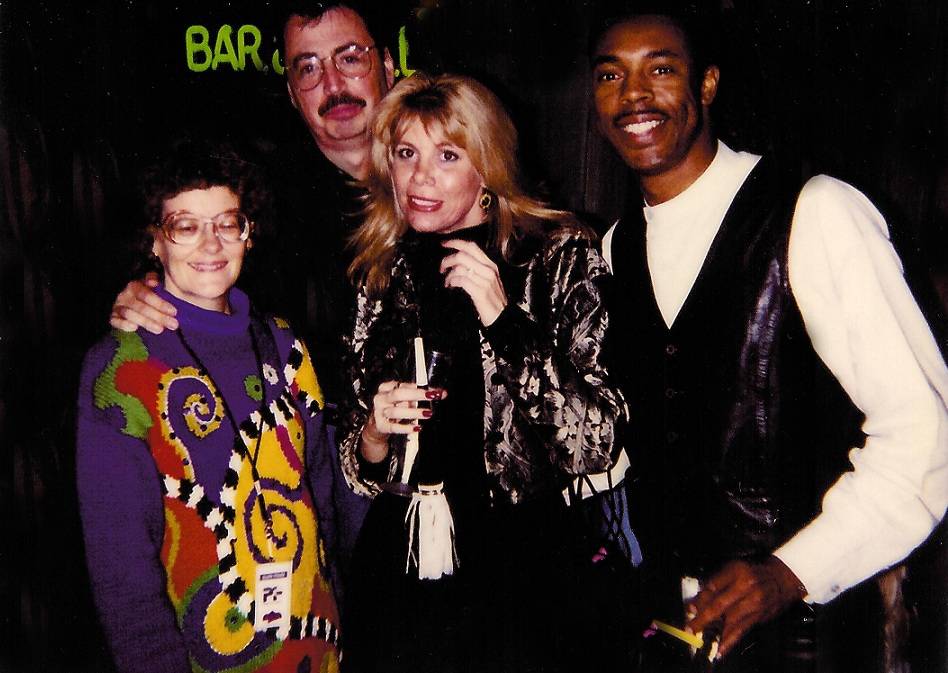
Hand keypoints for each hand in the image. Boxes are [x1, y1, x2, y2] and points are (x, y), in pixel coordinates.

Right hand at [109, 272, 177, 333]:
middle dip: (158, 316)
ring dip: (146, 322)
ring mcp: (118, 306)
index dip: (160, 303)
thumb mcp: (153, 286)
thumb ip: (155, 280)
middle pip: (140, 306)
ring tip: (160, 329)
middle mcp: (125, 295)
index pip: (146, 294)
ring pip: (129, 314)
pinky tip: (134, 328)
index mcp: (135, 286)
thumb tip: (153, 281)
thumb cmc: (149, 295)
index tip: (174, 312)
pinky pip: (115, 321)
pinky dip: (123, 324)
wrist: (134, 302)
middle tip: (173, 324)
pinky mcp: (113, 317)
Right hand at [360, 381, 444, 461]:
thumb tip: (441, 393)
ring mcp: (379, 412)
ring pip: (396, 411)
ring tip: (428, 413)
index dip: (420, 388)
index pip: (405, 385)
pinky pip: (393, 427)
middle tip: (432, 397)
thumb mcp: (405, 399)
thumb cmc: (394, 408)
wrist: (377, 426)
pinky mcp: (380, 425)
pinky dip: (406, 428)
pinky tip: (417, 427)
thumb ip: (422, 395)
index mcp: (386, 387)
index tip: (434, 391)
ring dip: (414, 412)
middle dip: (417, 395)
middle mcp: (381, 398)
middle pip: (398, 394)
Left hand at [440, 239, 506, 325]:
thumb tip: (458, 261)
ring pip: (460, 267)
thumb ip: (477, 268)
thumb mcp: (488, 279)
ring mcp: (485, 280)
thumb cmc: (493, 300)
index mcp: (490, 265)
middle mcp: (489, 270)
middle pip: (463, 255)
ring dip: (449, 274)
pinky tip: (451, 285)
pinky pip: (460, 280)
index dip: (456, 243)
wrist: (502, 317)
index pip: (472, 247)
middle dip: (448, 260)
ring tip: (447, 281)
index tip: (444, 244)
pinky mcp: (480, 291)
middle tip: (442, 267)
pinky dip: (452, 281)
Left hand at [687, 557, 805, 657]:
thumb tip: (700, 598)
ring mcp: (754, 604)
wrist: (781, 580)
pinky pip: (741, 631)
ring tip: (701, 639)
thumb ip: (717, 582)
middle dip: (703, 618)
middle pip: (720, 605)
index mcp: (737, 572)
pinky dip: (729, 641)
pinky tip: (720, 650)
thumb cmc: (752, 573)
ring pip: (730, 621)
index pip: (714, 586)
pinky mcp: (759, 617)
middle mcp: (747, 588)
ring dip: (714, 632)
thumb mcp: (733, 568)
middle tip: (691, 626)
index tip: (690, 608)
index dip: (700, 599)